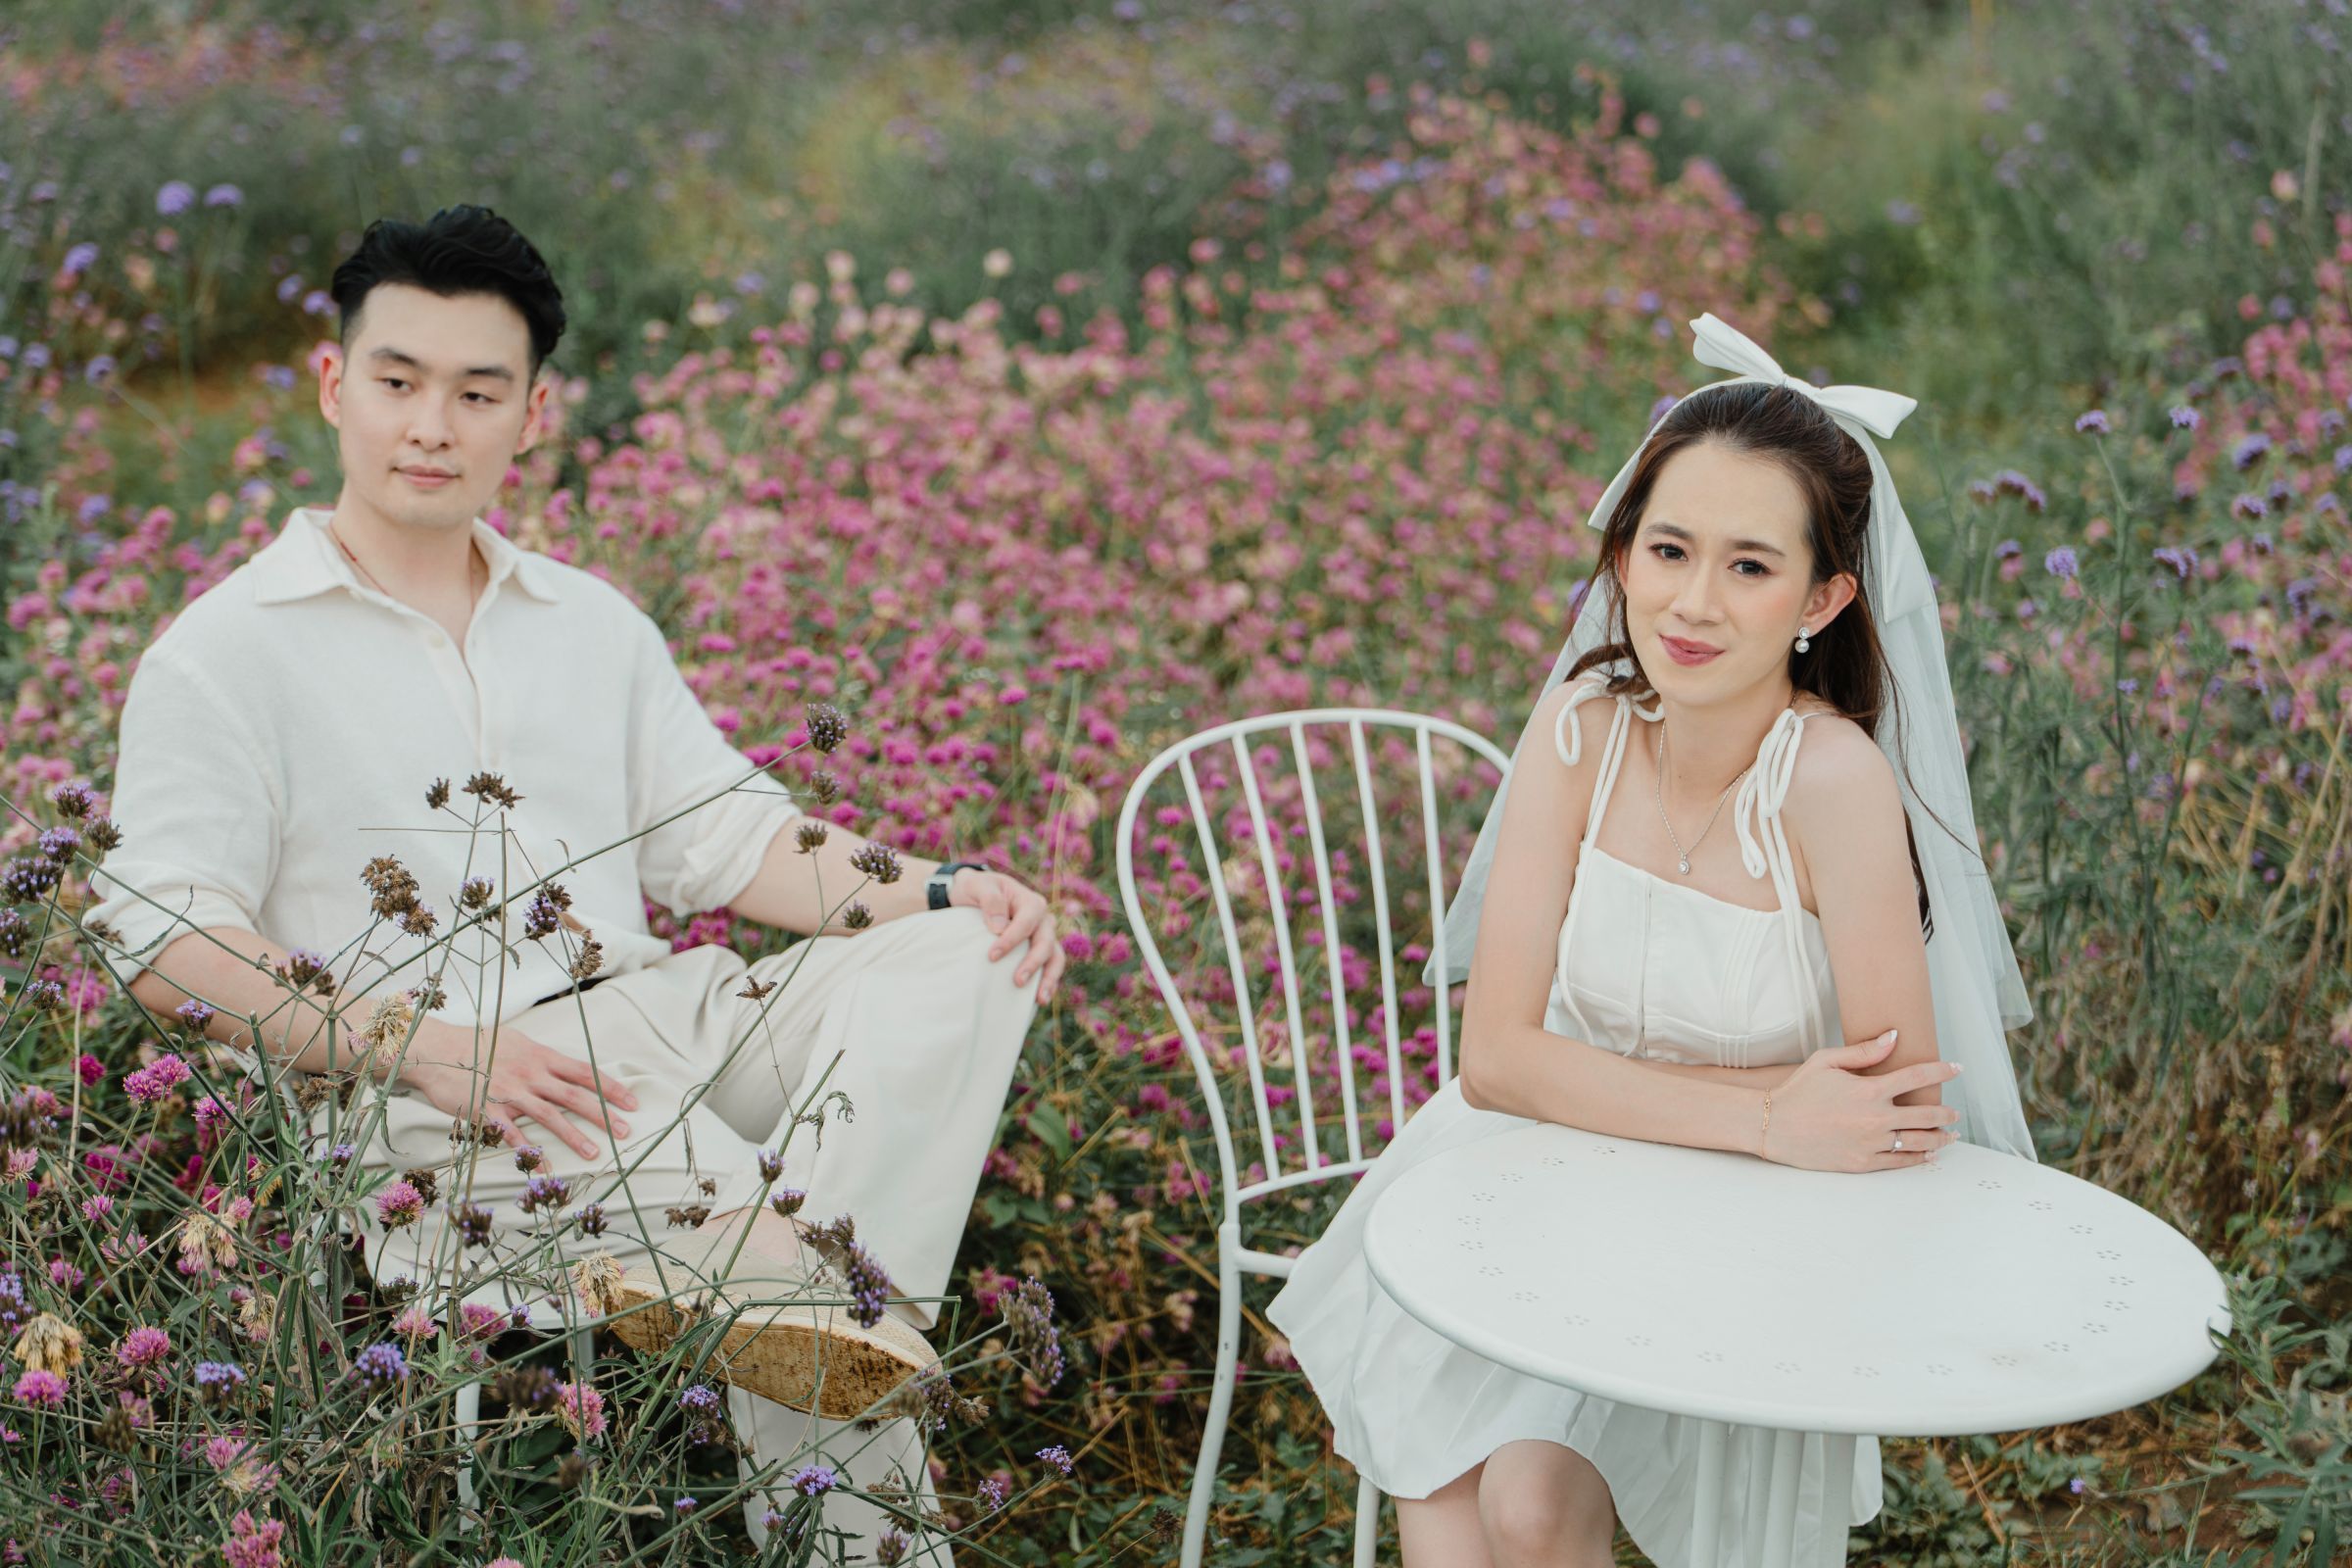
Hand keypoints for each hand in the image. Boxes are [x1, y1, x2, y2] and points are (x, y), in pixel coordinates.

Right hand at [399, 1017, 641, 1161]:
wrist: (437, 1050)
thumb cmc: (477, 1045)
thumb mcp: (515, 1042)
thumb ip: (539, 1056)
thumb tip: (560, 1066)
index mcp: (540, 1056)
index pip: (584, 1072)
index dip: (610, 1087)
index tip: (632, 1102)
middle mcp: (530, 1074)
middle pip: (574, 1095)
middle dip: (602, 1114)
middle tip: (625, 1131)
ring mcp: (510, 1093)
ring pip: (549, 1116)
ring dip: (573, 1136)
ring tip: (594, 1153)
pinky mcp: (488, 1111)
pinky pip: (512, 1135)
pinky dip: (529, 1153)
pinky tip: (543, 1169)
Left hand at [952, 867, 1064, 1005]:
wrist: (971, 898)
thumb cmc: (975, 890)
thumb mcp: (977, 887)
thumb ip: (990, 901)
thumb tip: (999, 926)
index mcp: (1030, 902)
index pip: (1027, 922)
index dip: (1012, 939)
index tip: (992, 956)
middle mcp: (1042, 920)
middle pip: (1046, 942)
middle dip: (1033, 963)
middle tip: (1017, 982)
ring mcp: (1042, 937)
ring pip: (1054, 958)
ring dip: (1049, 978)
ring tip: (1039, 999)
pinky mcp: (1036, 952)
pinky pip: (1048, 968)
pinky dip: (1046, 983)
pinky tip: (1036, 1000)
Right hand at [1757, 1029, 1961, 1172]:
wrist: (1772, 1126)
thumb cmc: (1797, 1092)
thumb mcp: (1825, 1061)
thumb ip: (1863, 1051)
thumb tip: (1894, 1037)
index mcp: (1869, 1090)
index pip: (1917, 1077)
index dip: (1943, 1071)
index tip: (1958, 1068)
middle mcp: (1875, 1118)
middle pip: (1927, 1114)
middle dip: (1947, 1112)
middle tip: (1954, 1112)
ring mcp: (1870, 1143)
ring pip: (1919, 1141)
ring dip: (1940, 1137)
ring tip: (1950, 1135)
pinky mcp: (1863, 1163)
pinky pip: (1900, 1162)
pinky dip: (1919, 1157)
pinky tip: (1928, 1153)